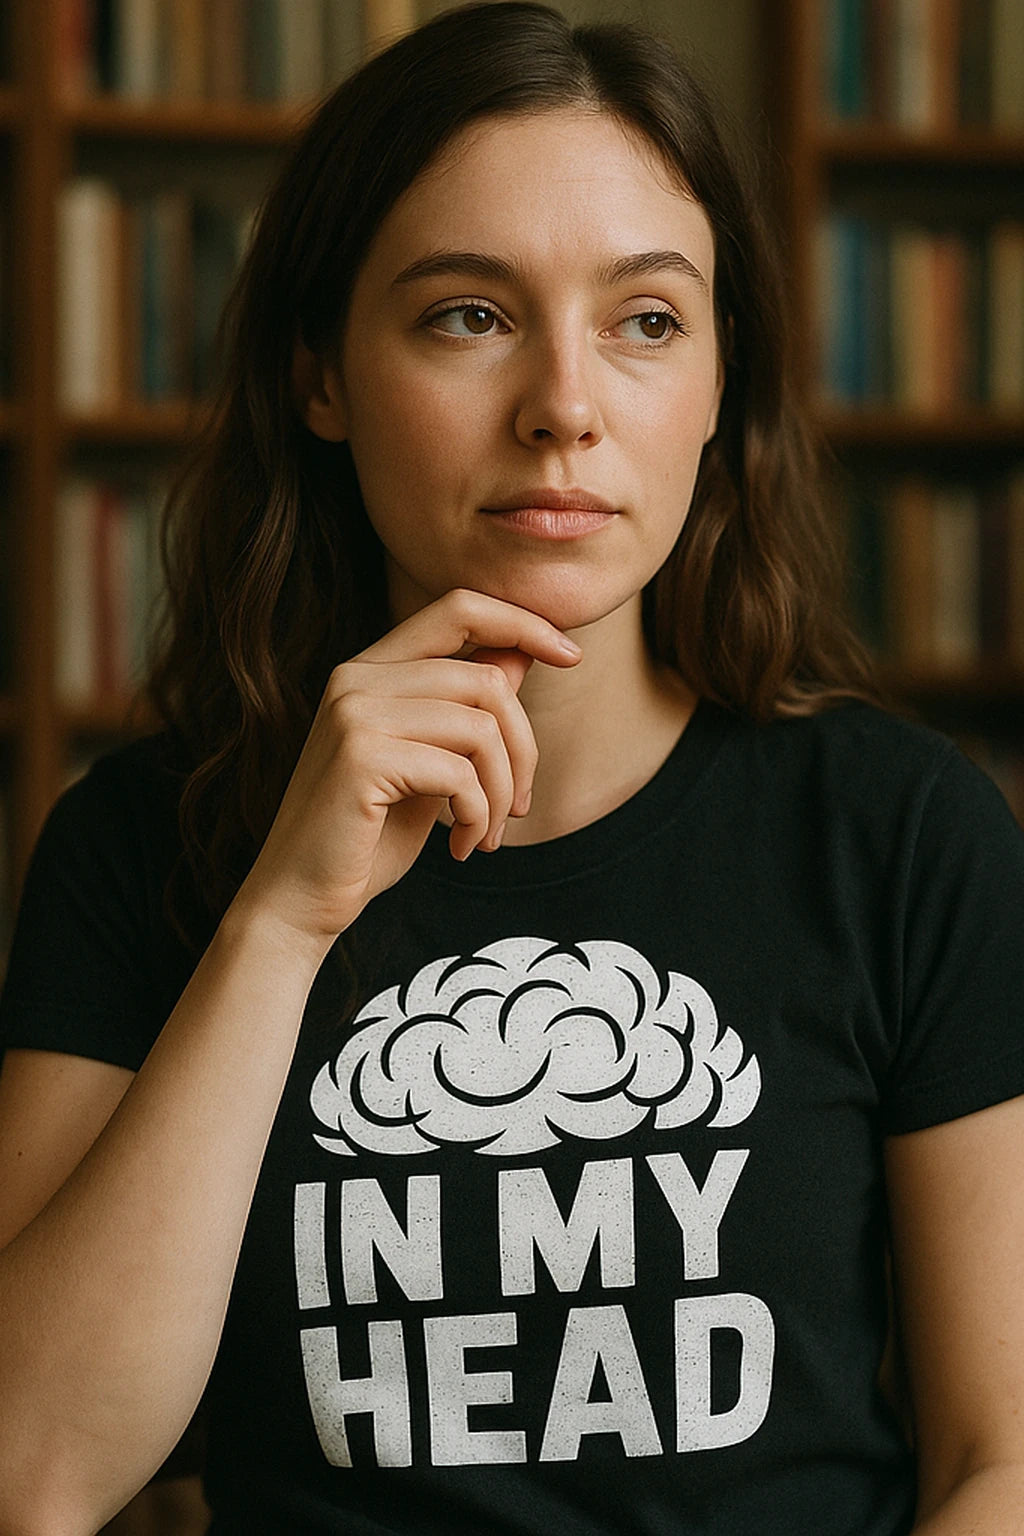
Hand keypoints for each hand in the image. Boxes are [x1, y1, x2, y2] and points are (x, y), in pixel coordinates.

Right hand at [233, 589, 581, 953]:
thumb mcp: (431, 763)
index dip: (523, 622)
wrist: (300, 898)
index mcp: (370, 669)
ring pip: (481, 727)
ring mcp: (355, 714)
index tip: (571, 655)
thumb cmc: (368, 836)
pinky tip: (461, 847)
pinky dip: (477, 816)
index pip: (460, 608)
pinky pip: (460, 773)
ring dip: (500, 792)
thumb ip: (466, 707)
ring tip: (487, 834)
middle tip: (517, 807)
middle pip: (486, 678)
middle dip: (523, 749)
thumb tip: (522, 652)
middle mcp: (356, 678)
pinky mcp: (361, 758)